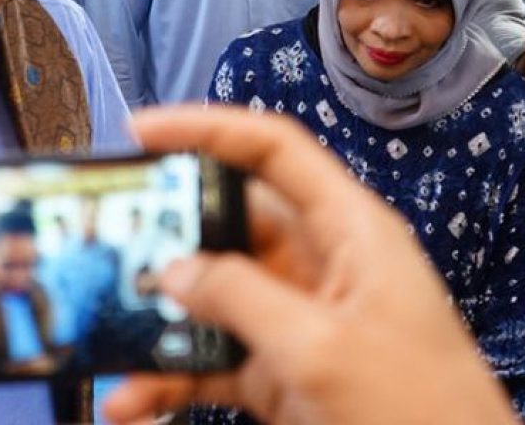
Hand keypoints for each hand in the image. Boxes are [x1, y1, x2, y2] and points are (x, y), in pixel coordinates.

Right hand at [103, 106, 516, 424]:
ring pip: (217, 293)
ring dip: (164, 314)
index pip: (273, 150)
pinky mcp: (285, 371)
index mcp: (347, 228)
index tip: (142, 130)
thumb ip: (241, 300)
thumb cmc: (417, 408)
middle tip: (107, 235)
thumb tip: (172, 270)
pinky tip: (135, 397)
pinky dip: (176, 373)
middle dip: (170, 229)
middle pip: (233, 220)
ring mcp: (300, 318)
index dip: (208, 128)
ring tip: (108, 321)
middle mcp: (320, 261)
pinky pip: (218, 356)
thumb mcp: (322, 349)